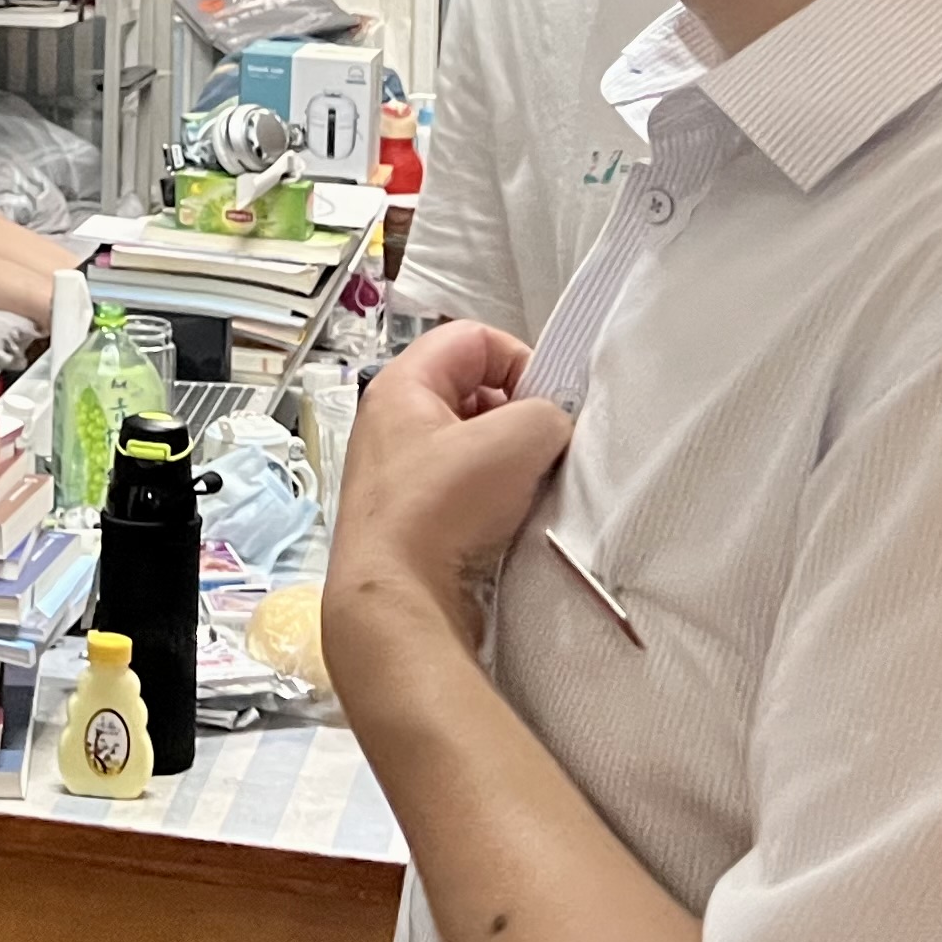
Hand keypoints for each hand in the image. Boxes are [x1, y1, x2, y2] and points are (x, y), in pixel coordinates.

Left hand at [324, 324, 570, 719]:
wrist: (397, 603)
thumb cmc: (441, 510)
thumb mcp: (515, 440)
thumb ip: (547, 414)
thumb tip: (550, 429)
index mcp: (402, 386)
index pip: (474, 338)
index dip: (522, 360)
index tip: (550, 404)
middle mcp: (391, 424)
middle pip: (473, 392)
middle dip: (518, 417)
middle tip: (545, 450)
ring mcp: (397, 476)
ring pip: (472, 448)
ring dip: (509, 465)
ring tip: (531, 492)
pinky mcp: (409, 522)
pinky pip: (463, 493)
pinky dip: (493, 502)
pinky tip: (510, 524)